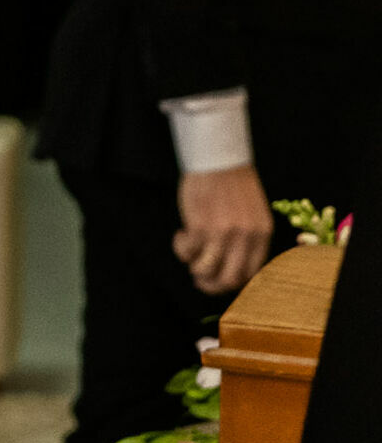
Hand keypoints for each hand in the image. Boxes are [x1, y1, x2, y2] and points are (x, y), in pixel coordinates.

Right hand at [173, 165, 271, 294]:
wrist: (217, 158)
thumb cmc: (232, 182)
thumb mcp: (252, 212)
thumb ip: (247, 236)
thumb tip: (232, 262)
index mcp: (262, 233)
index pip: (251, 272)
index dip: (232, 281)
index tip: (219, 277)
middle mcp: (245, 237)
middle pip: (229, 279)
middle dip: (211, 285)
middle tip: (199, 278)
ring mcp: (222, 233)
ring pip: (206, 270)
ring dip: (194, 269)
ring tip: (188, 256)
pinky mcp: (200, 227)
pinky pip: (188, 251)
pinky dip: (181, 248)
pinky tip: (181, 234)